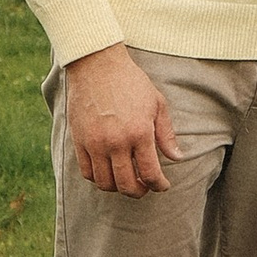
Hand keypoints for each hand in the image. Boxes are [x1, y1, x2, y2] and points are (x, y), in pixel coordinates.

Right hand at [66, 43, 179, 196]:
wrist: (96, 64)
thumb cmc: (130, 82)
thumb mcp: (156, 103)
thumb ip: (166, 134)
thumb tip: (177, 158)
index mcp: (139, 132)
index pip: (150, 173)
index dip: (159, 185)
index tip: (162, 185)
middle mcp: (116, 142)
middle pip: (126, 185)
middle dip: (139, 192)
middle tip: (145, 188)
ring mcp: (95, 143)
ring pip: (105, 183)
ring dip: (117, 188)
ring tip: (126, 181)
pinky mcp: (79, 141)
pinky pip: (86, 172)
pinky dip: (98, 178)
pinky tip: (107, 171)